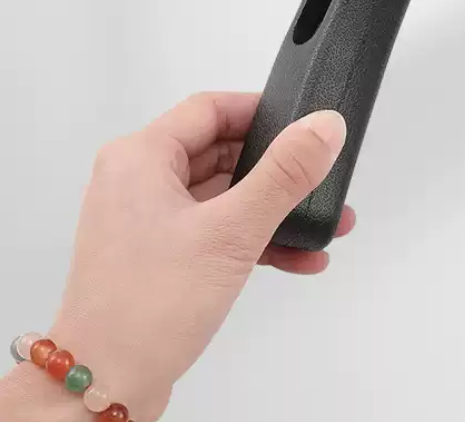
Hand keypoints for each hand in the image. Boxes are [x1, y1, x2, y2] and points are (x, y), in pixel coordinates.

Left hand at [2, 93, 349, 420]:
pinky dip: (255, 239)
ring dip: (275, 210)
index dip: (261, 111)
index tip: (302, 122)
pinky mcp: (162, 255)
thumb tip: (324, 126)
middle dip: (279, 171)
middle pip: (222, 152)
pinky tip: (298, 257)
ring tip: (325, 224)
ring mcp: (149, 220)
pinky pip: (218, 230)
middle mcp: (139, 181)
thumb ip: (284, 173)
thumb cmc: (148, 307)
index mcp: (141, 157)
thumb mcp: (232, 230)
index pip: (211, 109)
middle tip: (321, 176)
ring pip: (225, 196)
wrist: (104, 389)